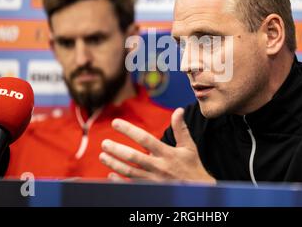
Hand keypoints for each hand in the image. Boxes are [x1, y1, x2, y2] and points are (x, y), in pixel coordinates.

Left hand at [99, 108, 215, 183]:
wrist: (198, 191)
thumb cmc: (193, 166)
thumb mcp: (189, 147)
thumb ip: (181, 129)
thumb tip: (179, 110)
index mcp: (167, 154)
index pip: (145, 139)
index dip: (129, 130)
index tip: (116, 122)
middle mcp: (159, 167)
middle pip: (133, 158)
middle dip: (117, 150)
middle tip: (104, 143)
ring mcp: (153, 180)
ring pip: (129, 172)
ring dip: (114, 164)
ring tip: (103, 156)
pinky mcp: (150, 190)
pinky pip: (131, 186)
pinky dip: (119, 181)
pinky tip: (110, 175)